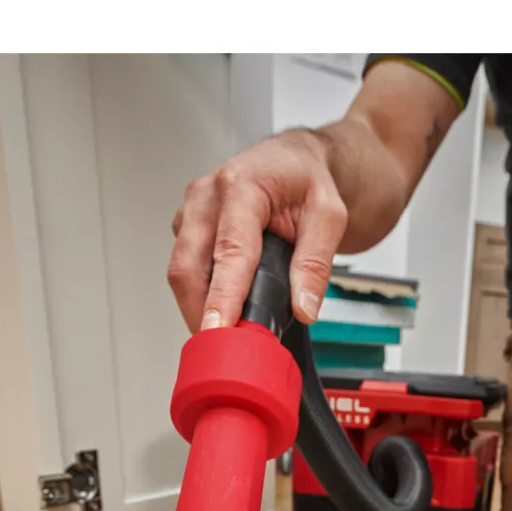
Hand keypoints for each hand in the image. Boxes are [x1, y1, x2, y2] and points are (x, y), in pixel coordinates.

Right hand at [168, 130, 347, 332]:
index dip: (222, 297)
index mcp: (243, 187)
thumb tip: (303, 307)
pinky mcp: (187, 225)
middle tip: (221, 349)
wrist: (293, 161)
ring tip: (225, 335)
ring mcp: (192, 210)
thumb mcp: (329, 217)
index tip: (218, 330)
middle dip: (200, 312)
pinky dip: (199, 293)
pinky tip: (221, 309)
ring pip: (182, 270)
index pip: (230, 252)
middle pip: (188, 266)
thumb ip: (316, 263)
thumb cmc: (308, 181)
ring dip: (198, 306)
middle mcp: (207, 195)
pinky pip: (185, 266)